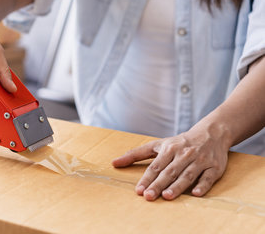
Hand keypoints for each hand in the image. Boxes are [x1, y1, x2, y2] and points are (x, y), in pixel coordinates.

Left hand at [112, 126, 229, 200]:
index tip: (138, 190)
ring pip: (187, 174)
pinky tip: (196, 193)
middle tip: (149, 196)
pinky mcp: (215, 167)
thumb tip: (114, 163)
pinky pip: (208, 177)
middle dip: (158, 184)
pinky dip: (203, 185)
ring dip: (178, 186)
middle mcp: (184, 154)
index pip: (155, 166)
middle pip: (169, 171)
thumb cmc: (179, 142)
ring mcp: (200, 160)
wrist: (211, 133)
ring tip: (167, 196)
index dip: (147, 178)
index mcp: (169, 149)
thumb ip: (136, 154)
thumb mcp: (157, 145)